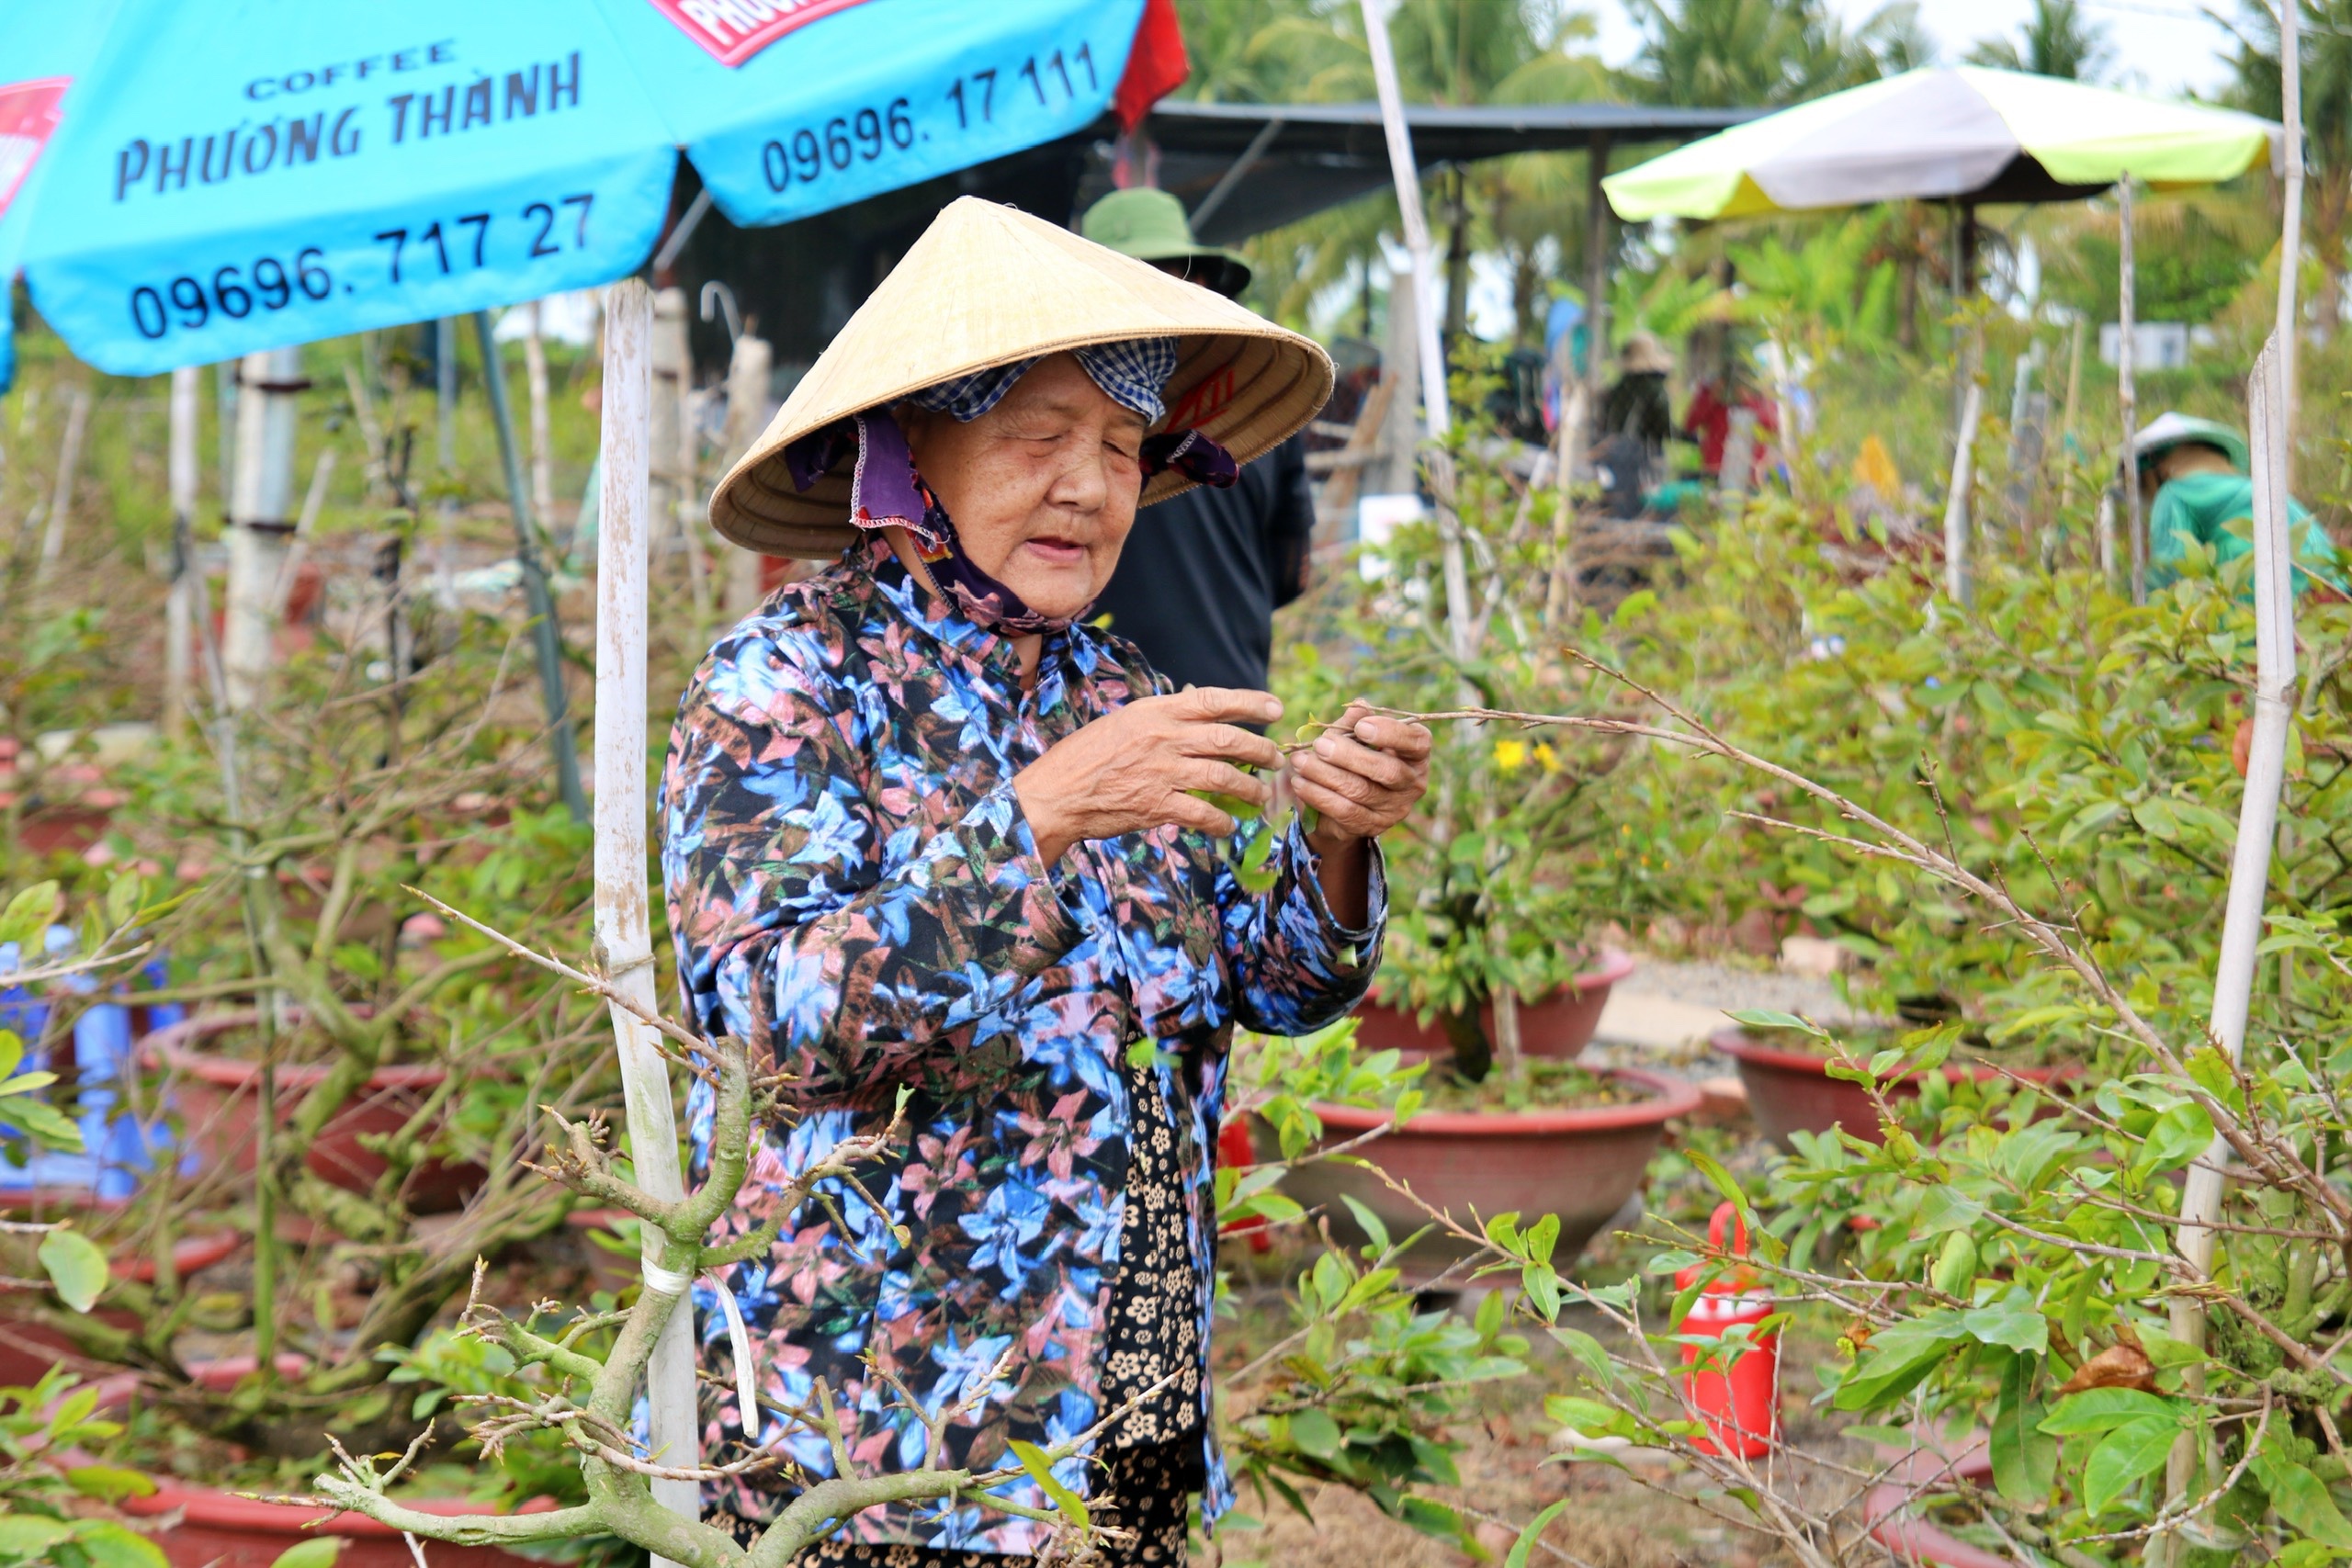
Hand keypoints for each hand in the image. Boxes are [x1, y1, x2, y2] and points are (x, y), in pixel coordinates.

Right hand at [1014, 688, 1285, 862]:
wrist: (1055, 794)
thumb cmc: (1085, 757)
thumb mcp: (1123, 723)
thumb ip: (1161, 719)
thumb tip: (1199, 711)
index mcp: (1154, 712)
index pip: (1212, 700)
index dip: (1250, 702)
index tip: (1276, 709)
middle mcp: (1162, 738)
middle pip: (1227, 739)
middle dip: (1260, 750)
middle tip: (1277, 760)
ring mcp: (1161, 772)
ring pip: (1223, 777)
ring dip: (1249, 788)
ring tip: (1261, 796)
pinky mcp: (1156, 806)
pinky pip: (1203, 814)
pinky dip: (1221, 822)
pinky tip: (1228, 827)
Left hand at [1289, 703, 1430, 857]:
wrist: (1340, 802)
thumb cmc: (1352, 758)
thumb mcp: (1353, 737)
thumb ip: (1355, 722)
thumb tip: (1359, 706)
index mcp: (1416, 754)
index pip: (1417, 742)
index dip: (1391, 733)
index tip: (1360, 727)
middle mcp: (1413, 782)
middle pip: (1387, 770)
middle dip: (1349, 756)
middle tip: (1320, 745)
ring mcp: (1395, 808)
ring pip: (1361, 791)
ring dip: (1325, 775)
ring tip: (1300, 762)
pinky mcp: (1373, 826)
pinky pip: (1345, 811)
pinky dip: (1319, 795)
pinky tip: (1300, 783)